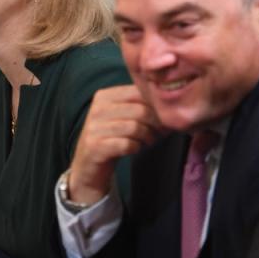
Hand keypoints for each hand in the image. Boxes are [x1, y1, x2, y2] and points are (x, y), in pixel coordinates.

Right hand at [67, 85, 159, 204]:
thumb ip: (140, 106)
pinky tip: (135, 149)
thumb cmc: (112, 138)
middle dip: (155, 124)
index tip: (164, 118)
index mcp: (104, 96)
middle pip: (140, 110)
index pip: (138, 92)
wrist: (88, 165)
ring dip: (147, 137)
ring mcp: (94, 128)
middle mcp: (97, 109)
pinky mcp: (95, 146)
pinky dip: (136, 148)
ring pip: (134, 127)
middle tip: (159, 133)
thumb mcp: (122, 117)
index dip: (156, 106)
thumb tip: (171, 106)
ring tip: (147, 141)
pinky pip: (126, 144)